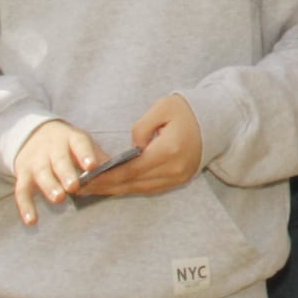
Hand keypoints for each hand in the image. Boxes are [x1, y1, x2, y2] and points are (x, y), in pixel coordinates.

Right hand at [10, 120, 104, 224]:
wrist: (33, 135)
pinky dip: (25, 207)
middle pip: (59, 160)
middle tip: (74, 186)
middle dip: (66, 173)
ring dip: (49, 187)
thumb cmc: (68, 145)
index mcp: (71, 138)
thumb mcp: (83, 144)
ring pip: (41, 174)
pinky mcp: (23, 175)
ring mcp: (36, 161)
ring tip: (59, 198)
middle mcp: (52, 148)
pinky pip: (21, 191)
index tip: (93, 166)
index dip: (86, 154)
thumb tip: (120, 173)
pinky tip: (32, 221)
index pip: (80, 143)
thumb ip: (99, 158)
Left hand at [76, 93, 203, 197]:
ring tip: (91, 189)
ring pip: (140, 189)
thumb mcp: (162, 108)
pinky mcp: (180, 180)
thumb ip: (140, 128)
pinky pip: (150, 188)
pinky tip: (113, 186)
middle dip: (104, 186)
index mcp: (168, 151)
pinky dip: (130, 188)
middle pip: (132, 183)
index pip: (130, 170)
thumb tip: (131, 148)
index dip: (105, 176)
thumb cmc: (188, 110)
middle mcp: (174, 169)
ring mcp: (178, 177)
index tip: (84, 177)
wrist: (218, 120)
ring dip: (115, 190)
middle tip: (79, 188)